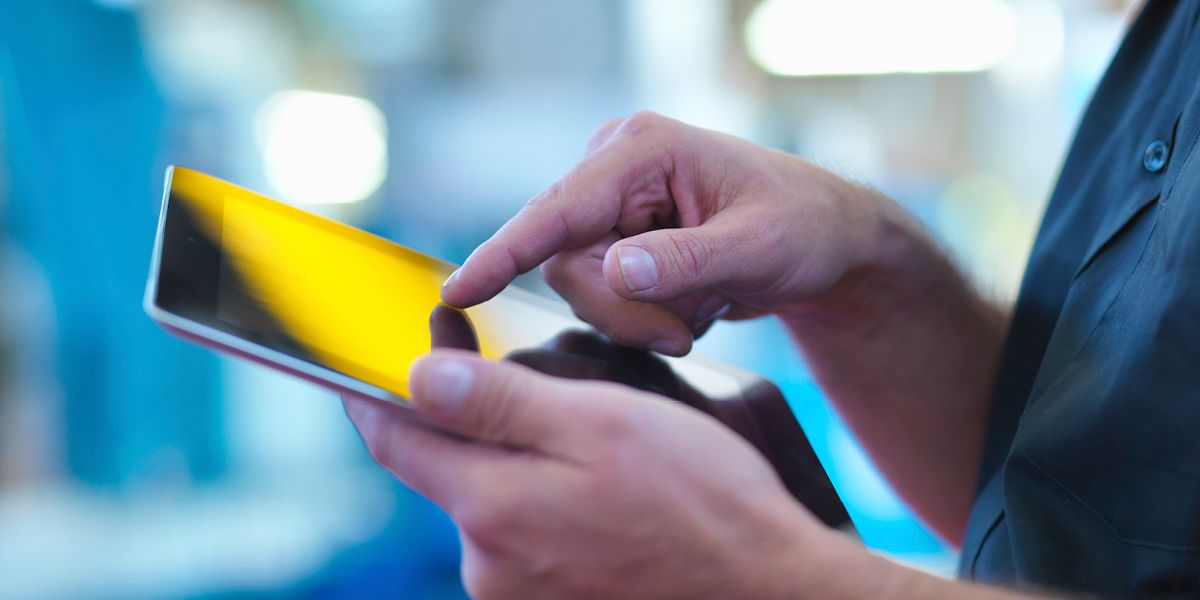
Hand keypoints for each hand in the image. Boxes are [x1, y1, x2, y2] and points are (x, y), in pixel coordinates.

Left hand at [342, 351, 837, 598]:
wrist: (764, 591)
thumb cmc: (698, 500)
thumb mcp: (602, 424)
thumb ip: (500, 403)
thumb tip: (417, 376)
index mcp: (492, 507)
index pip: (397, 441)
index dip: (381, 393)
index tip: (383, 357)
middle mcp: (488, 565)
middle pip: (452, 472)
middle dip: (480, 425)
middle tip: (544, 391)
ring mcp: (518, 596)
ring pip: (495, 505)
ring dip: (523, 468)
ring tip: (598, 454)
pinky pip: (527, 542)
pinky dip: (547, 507)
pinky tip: (604, 499)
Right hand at [441, 111, 894, 354]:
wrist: (827, 244)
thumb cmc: (803, 229)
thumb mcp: (758, 247)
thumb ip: (686, 260)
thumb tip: (614, 271)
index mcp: (642, 149)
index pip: (559, 208)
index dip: (506, 252)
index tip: (458, 290)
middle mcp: (615, 170)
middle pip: (566, 262)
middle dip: (622, 311)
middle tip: (682, 334)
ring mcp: (613, 207)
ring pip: (581, 287)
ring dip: (639, 318)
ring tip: (701, 308)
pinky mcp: (617, 240)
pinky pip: (602, 296)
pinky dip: (646, 317)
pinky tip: (692, 303)